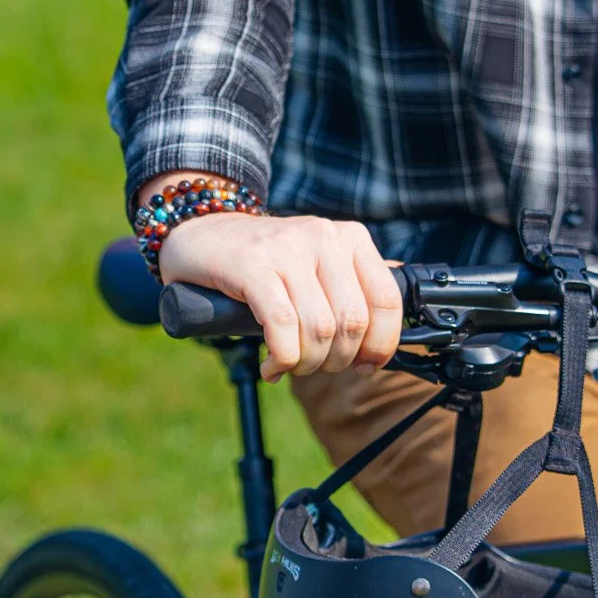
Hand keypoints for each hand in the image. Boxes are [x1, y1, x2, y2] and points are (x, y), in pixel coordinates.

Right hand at [152, 194, 403, 380]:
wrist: (201, 231)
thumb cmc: (265, 259)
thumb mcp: (318, 262)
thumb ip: (356, 285)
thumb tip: (395, 321)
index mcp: (350, 238)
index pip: (387, 300)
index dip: (382, 344)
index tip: (367, 366)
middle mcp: (324, 238)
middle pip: (352, 322)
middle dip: (337, 360)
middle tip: (317, 367)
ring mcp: (288, 249)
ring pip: (319, 329)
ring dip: (307, 364)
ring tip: (291, 365)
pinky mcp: (252, 266)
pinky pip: (282, 326)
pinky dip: (282, 359)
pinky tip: (272, 367)